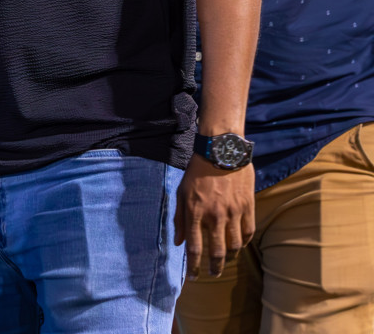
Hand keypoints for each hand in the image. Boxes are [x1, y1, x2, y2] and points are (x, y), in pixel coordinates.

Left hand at [175, 156, 254, 278]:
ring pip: (234, 245)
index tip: (193, 276)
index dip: (194, 265)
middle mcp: (214, 216)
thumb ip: (180, 218)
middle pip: (217, 252)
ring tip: (226, 261)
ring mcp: (233, 212)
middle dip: (214, 267)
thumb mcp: (180, 193)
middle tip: (212, 274)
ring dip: (230, 257)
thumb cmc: (196, 172)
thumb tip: (178, 242)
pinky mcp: (248, 207)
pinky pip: (249, 232)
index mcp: (195, 212)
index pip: (194, 247)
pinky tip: (239, 245)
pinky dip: (244, 242)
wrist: (221, 152)